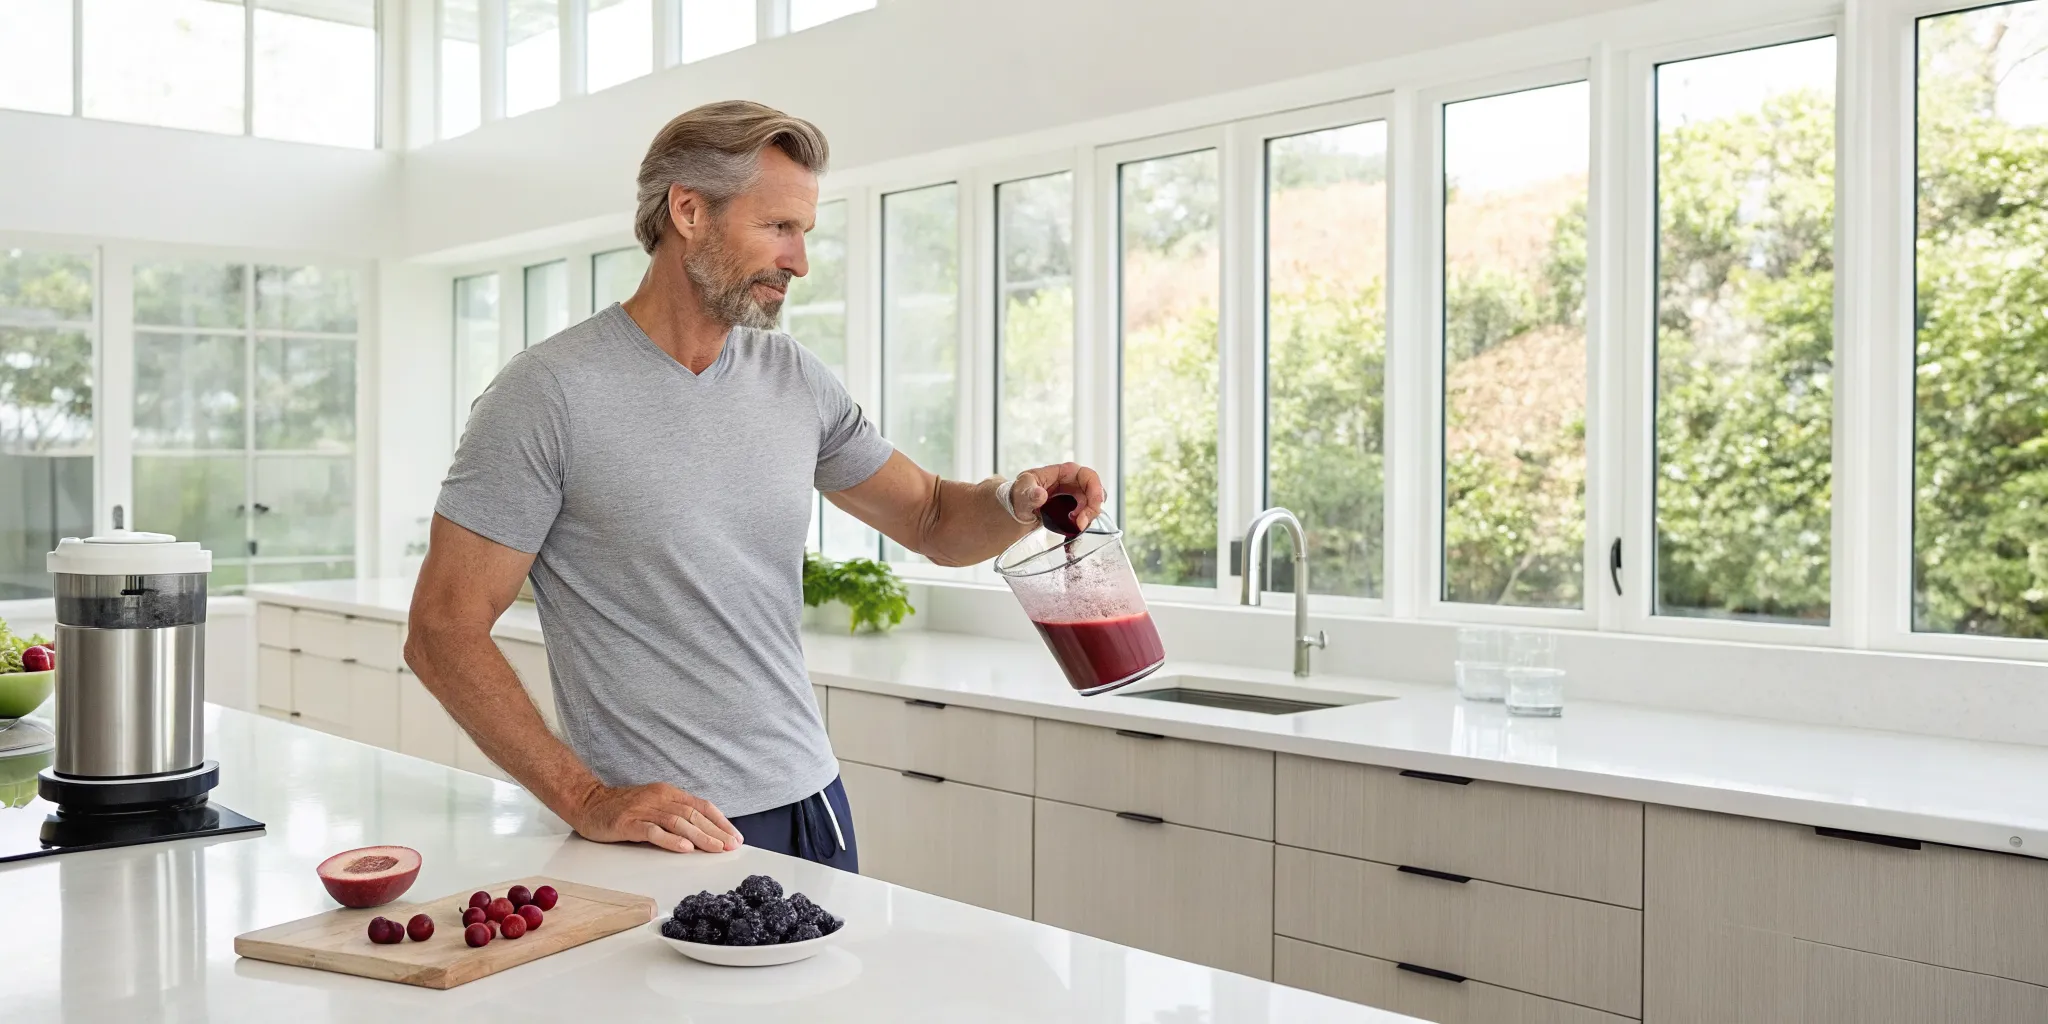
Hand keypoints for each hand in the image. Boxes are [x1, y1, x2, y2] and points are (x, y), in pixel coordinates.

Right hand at [568, 781, 742, 853]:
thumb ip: (675, 814)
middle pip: (694, 815)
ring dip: (700, 836)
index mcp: (668, 793)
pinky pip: (653, 831)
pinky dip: (670, 840)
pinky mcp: (628, 823)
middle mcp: (659, 799)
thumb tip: (704, 832)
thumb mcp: (654, 805)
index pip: (702, 806)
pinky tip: (684, 848)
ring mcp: (643, 810)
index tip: (735, 837)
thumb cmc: (623, 808)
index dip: (721, 822)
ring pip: (678, 822)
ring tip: (715, 848)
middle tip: (731, 846)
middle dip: (716, 832)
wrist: (588, 803)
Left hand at [1012, 462, 1106, 531]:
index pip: (1089, 476)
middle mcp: (1074, 483)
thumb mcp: (1021, 492)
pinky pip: (1084, 519)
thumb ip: (1029, 493)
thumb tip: (1040, 494)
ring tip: (1071, 530)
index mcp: (1065, 472)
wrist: (1016, 509)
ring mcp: (1075, 498)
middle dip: (1092, 510)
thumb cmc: (1019, 493)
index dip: (1096, 491)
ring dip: (1086, 521)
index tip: (1093, 508)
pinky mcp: (1074, 511)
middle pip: (1095, 494)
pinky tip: (1070, 539)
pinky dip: (1080, 529)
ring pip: (1092, 508)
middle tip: (1079, 525)